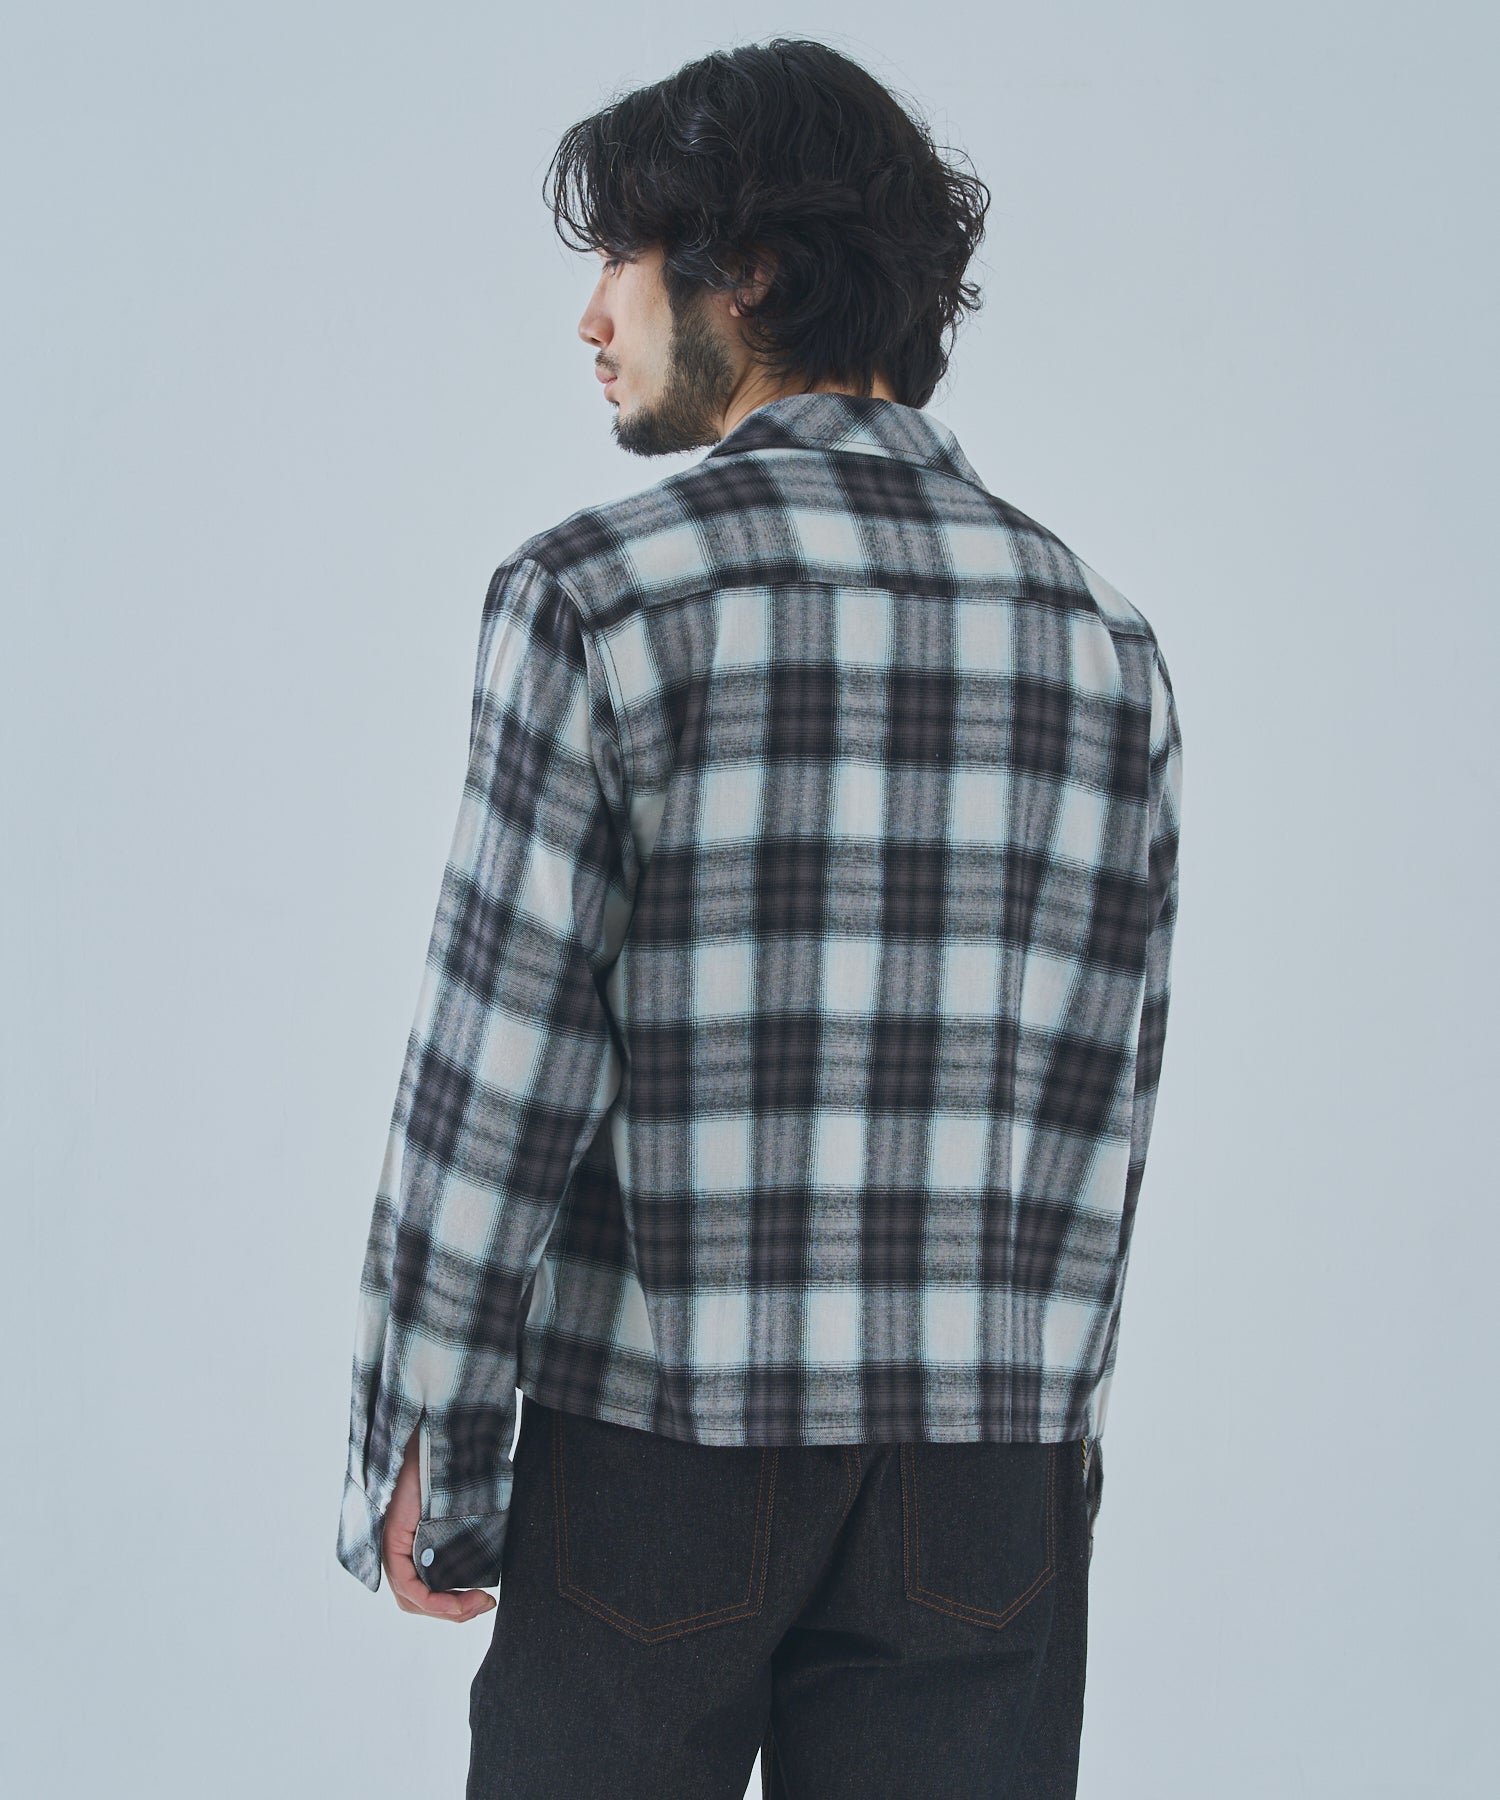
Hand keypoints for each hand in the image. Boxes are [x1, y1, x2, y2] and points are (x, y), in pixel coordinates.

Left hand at [380, 1428, 496, 1622]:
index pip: (424, 1590)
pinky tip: (456, 1601)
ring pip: (411, 1598)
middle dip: (453, 1612)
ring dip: (446, 1610)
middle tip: (485, 1605)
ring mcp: (391, 1543)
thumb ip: (464, 1528)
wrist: (437, 1430)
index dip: (452, 1606)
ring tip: (479, 1604)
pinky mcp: (393, 1537)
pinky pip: (406, 1586)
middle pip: (416, 1601)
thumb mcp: (461, 1504)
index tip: (487, 1600)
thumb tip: (495, 1550)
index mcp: (410, 1540)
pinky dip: (431, 1601)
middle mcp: (396, 1546)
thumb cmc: (451, 1461)